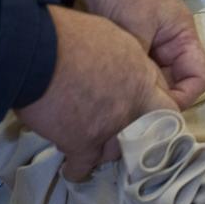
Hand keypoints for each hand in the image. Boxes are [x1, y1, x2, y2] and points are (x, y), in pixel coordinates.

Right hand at [18, 3, 180, 179]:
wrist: (40, 52)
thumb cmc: (70, 35)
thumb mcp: (111, 35)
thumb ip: (124, 58)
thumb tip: (117, 67)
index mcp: (140, 74)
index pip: (164, 101)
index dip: (153, 109)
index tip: (142, 114)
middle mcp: (132, 104)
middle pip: (149, 132)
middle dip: (140, 136)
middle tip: (127, 138)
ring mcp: (111, 127)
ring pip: (117, 151)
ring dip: (106, 150)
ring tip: (95, 147)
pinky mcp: (84, 144)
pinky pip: (83, 166)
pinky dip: (77, 169)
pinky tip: (73, 168)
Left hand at [78, 0, 204, 108]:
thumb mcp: (138, 26)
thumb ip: (143, 62)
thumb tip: (139, 95)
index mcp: (182, 37)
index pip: (198, 77)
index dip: (185, 97)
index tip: (160, 110)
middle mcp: (169, 46)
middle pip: (176, 84)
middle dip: (161, 101)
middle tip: (138, 118)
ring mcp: (149, 49)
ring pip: (154, 82)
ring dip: (142, 94)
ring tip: (124, 109)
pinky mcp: (129, 50)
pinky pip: (137, 75)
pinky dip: (129, 85)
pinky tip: (114, 95)